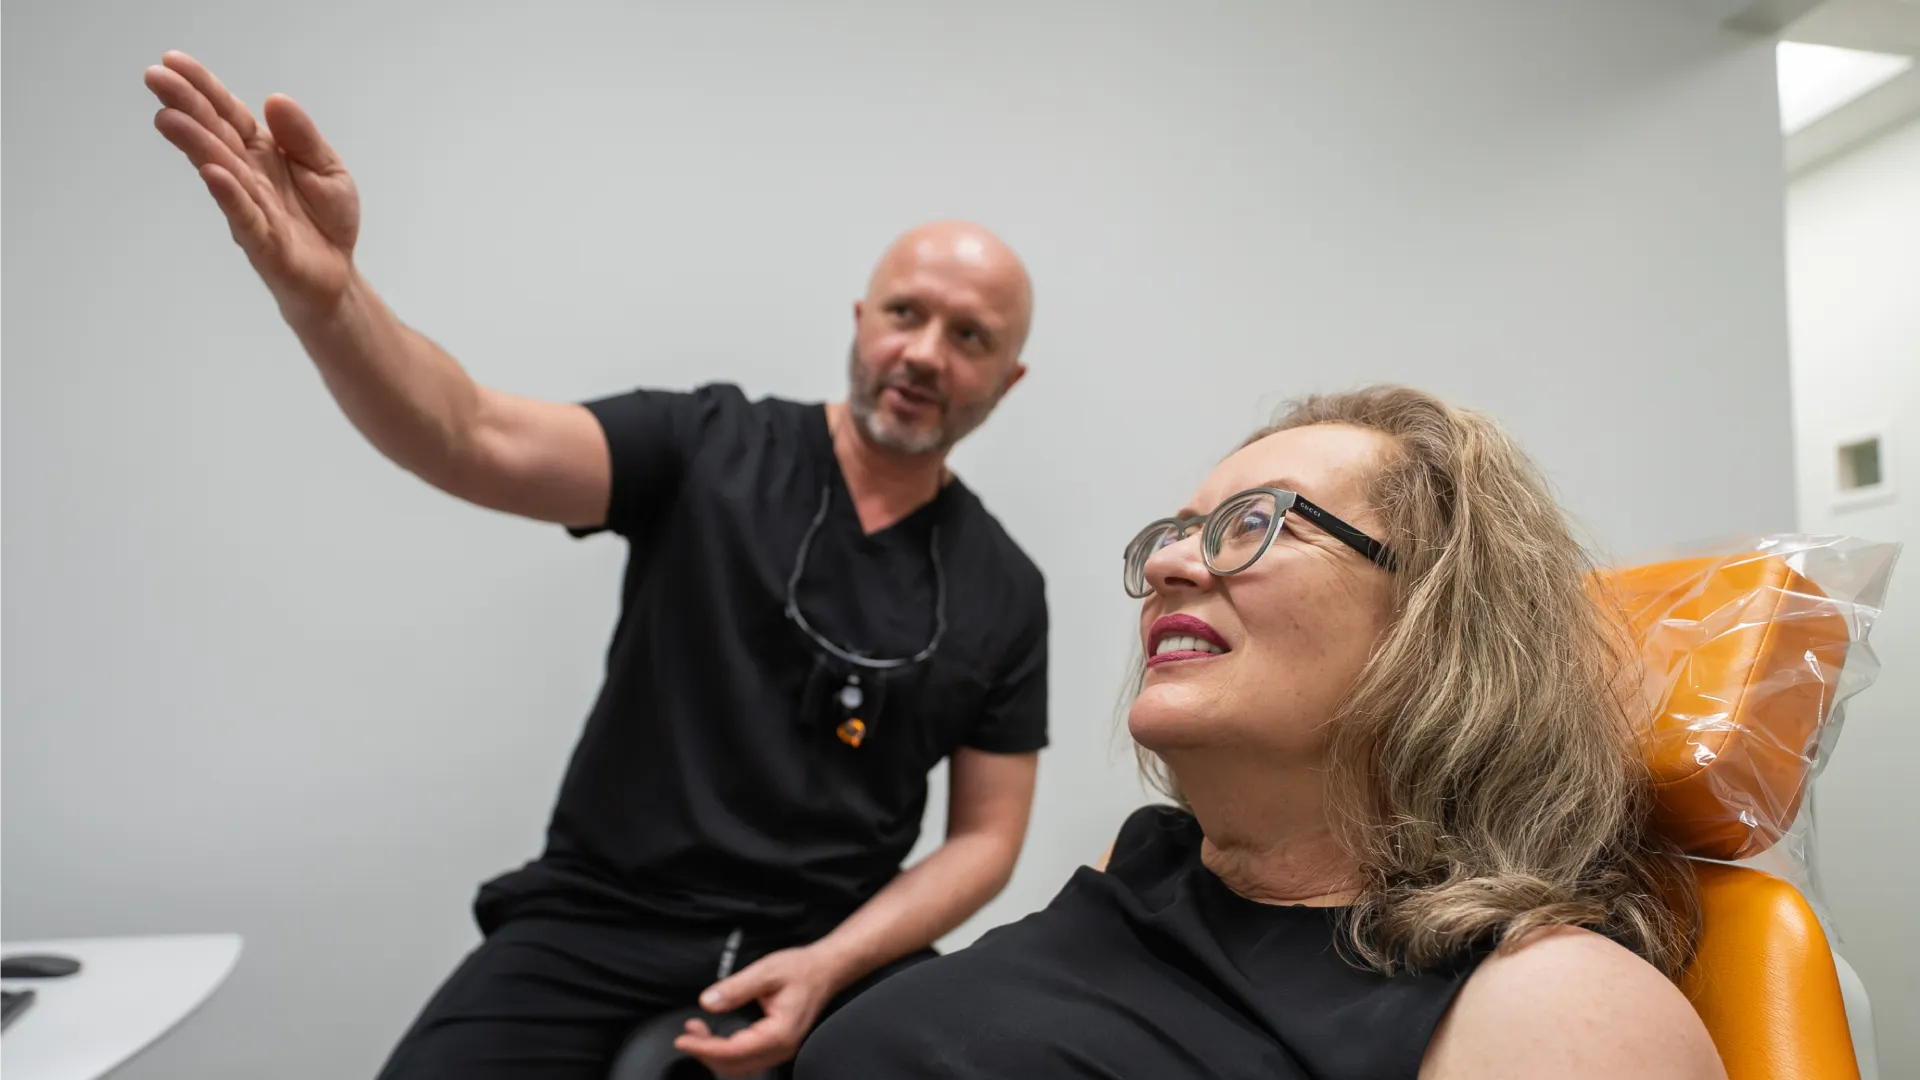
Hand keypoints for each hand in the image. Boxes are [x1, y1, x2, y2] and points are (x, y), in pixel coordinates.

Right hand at [144, 51, 358, 318]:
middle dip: (186, 106)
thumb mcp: (328, 168)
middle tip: (154, 77)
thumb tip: (275, 99)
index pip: (228, 114)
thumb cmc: (326, 219)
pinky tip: (212, 172)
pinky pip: (244, 215)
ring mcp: (250, 207)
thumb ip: (303, 137)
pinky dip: (229, 194)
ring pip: (221, 170)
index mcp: (261, 151)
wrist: (337, 275)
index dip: (203, 88)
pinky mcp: (262, 242)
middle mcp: (248, 175)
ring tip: (169, 118)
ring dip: (196, 144)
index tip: (171, 61)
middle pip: (215, 135)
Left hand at [673, 945, 847, 1077]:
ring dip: (715, 1054)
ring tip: (697, 1032)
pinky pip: (747, 1059)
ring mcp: (780, 1050)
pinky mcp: (776, 1045)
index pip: (734, 1051)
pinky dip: (726, 1052)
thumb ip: (736, 988)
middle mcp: (781, 1048)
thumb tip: (708, 1002)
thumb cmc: (802, 969)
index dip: (704, 1047)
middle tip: (688, 1032)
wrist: (826, 969)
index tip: (684, 1038)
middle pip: (734, 1065)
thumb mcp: (766, 971)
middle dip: (705, 1052)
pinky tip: (715, 1037)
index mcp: (779, 1033)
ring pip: (740, 1066)